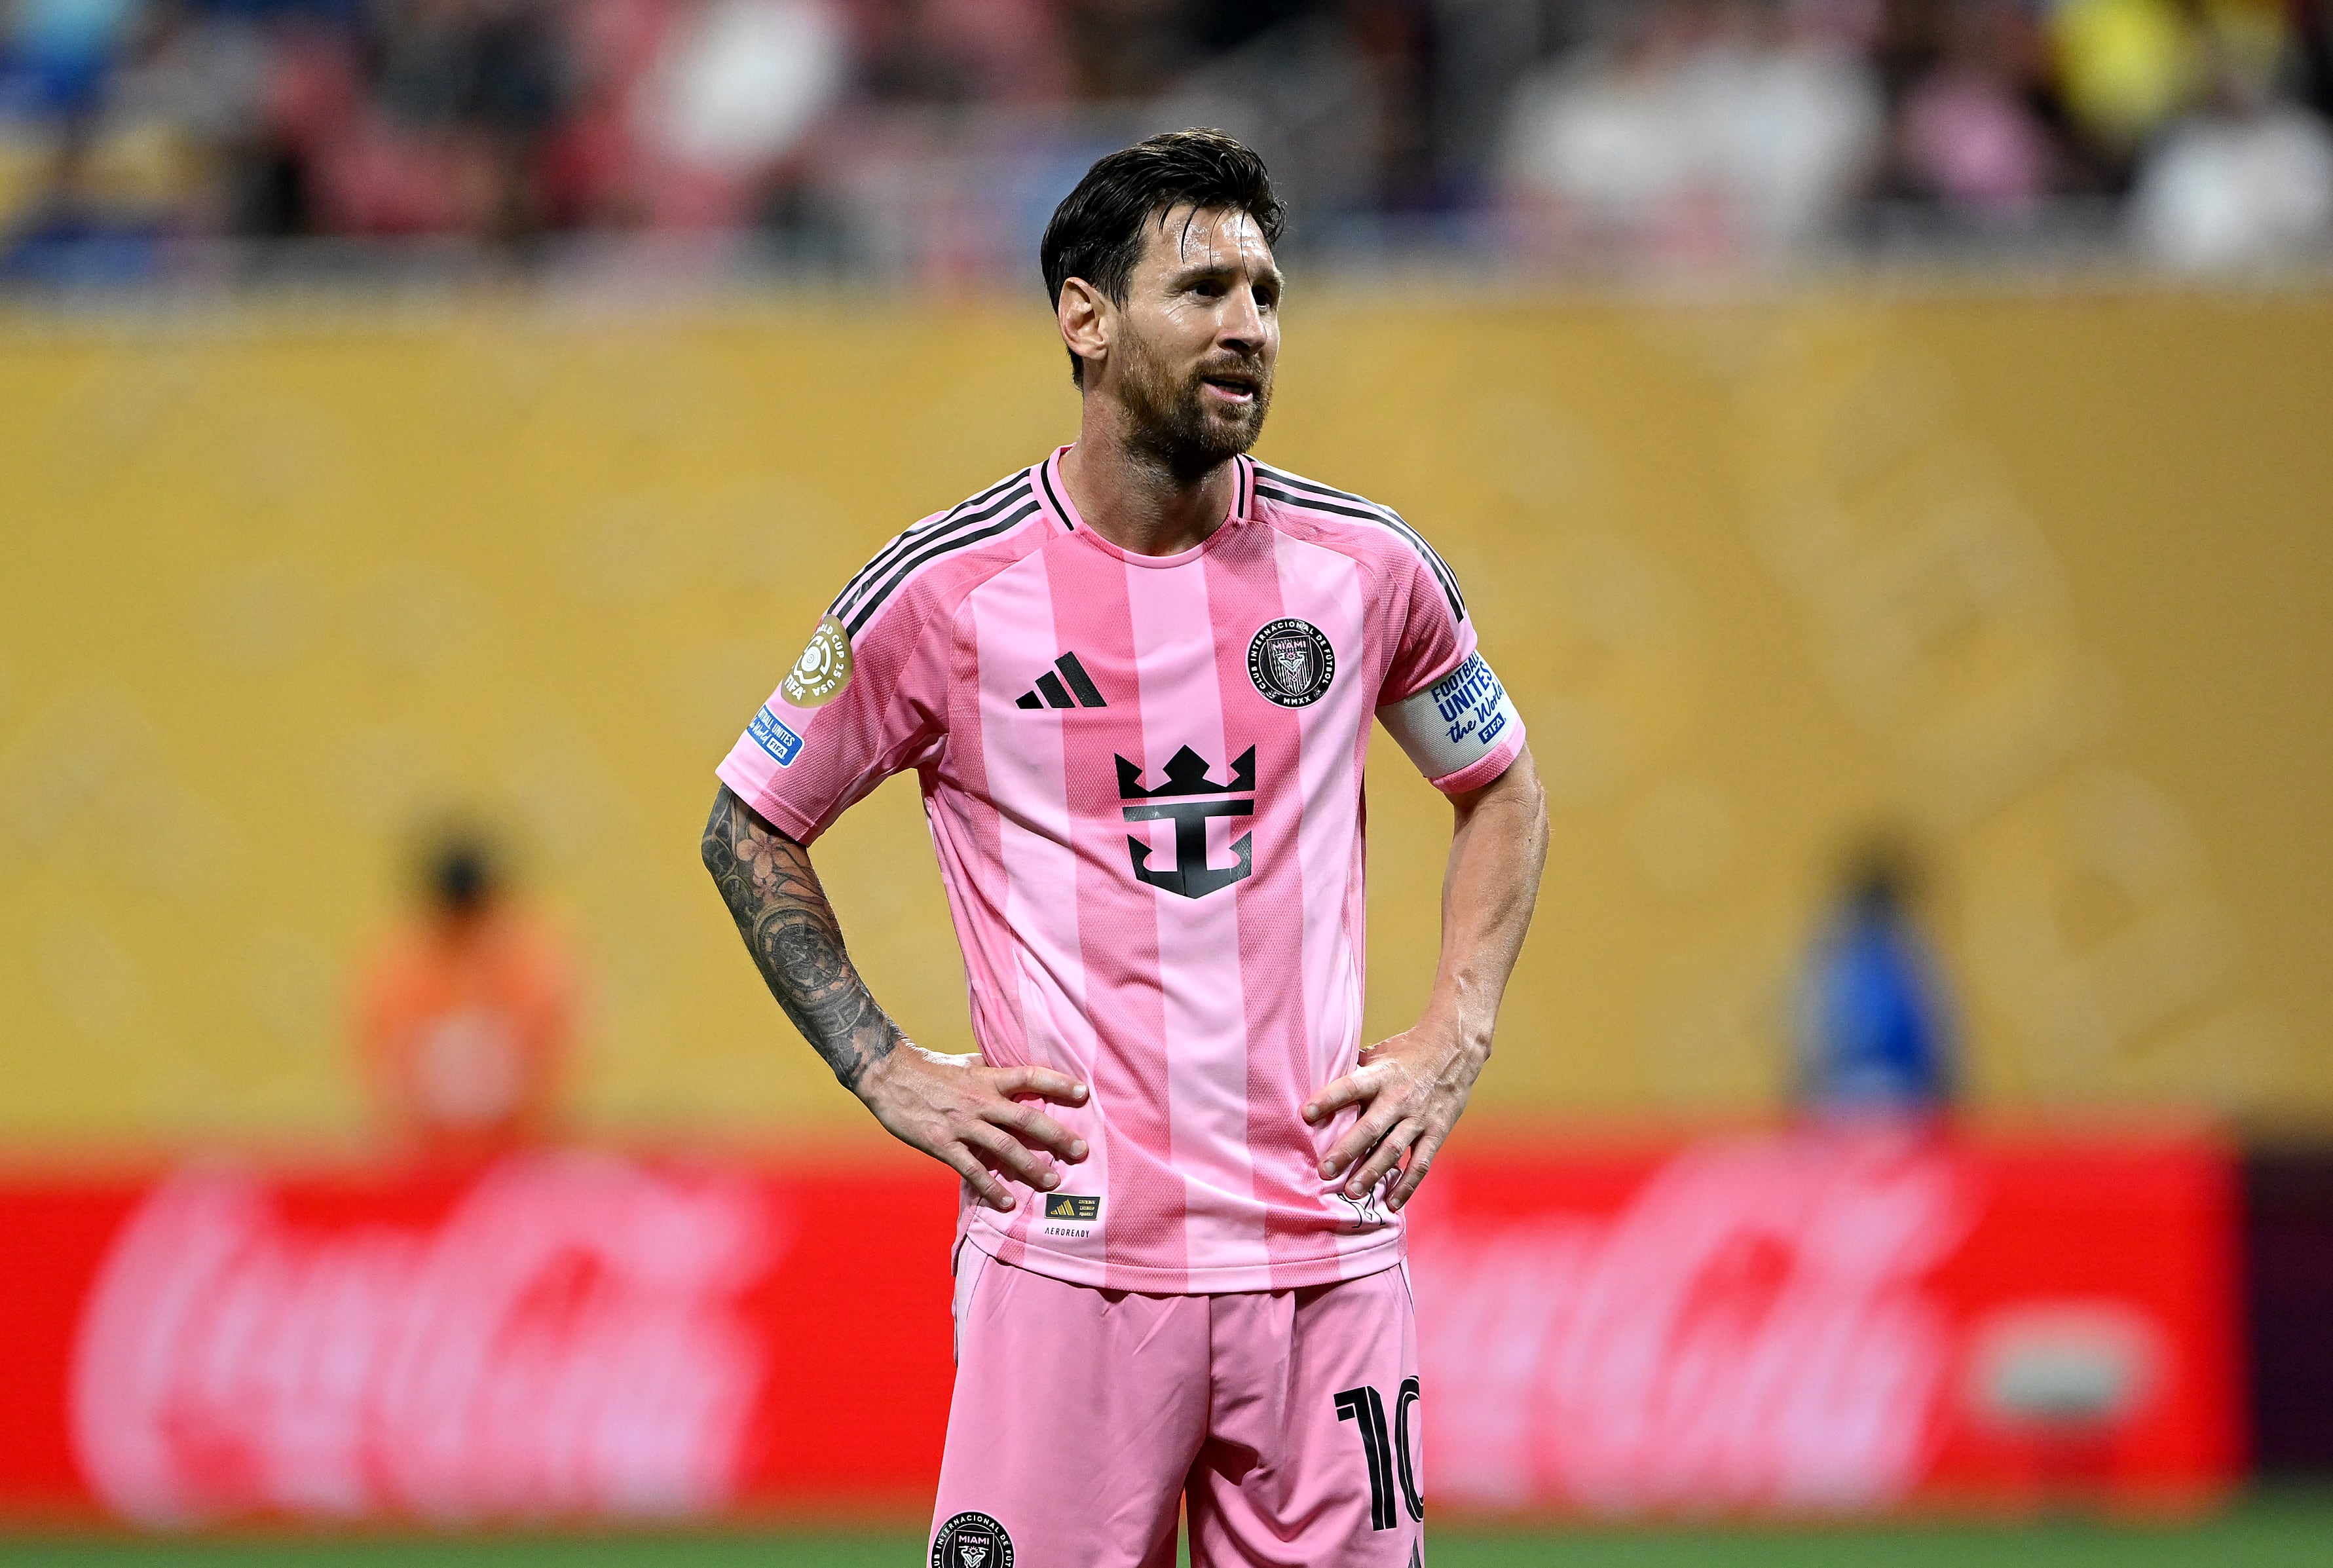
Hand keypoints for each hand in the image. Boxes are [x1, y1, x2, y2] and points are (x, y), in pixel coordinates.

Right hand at [856, 1046, 1089, 1211]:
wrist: (887, 1075)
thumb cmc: (929, 1068)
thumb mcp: (966, 1062)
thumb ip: (992, 1069)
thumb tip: (1016, 1071)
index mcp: (987, 1077)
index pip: (1029, 1076)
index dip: (1057, 1083)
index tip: (1084, 1093)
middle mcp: (980, 1100)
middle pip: (1026, 1118)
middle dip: (1057, 1135)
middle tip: (1081, 1151)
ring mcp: (962, 1124)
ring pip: (1004, 1148)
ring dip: (1031, 1166)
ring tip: (1052, 1181)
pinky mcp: (942, 1143)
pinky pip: (972, 1170)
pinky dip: (992, 1188)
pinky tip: (1008, 1202)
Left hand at [1303, 1021, 1485, 1212]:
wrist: (1454, 1048)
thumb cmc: (1406, 1052)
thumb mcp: (1378, 1053)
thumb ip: (1353, 1071)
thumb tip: (1316, 1079)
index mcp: (1380, 1076)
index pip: (1350, 1087)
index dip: (1328, 1100)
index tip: (1305, 1115)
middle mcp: (1398, 1098)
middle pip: (1369, 1128)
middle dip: (1346, 1151)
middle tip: (1324, 1172)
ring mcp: (1419, 1117)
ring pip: (1393, 1150)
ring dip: (1371, 1173)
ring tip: (1351, 1192)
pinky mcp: (1436, 1132)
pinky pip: (1421, 1163)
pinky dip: (1408, 1185)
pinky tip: (1392, 1204)